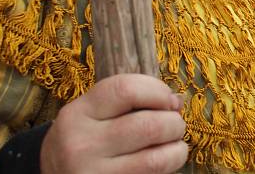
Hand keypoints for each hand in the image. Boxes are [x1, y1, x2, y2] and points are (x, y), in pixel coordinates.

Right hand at [41, 74, 187, 173]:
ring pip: (154, 159)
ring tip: (175, 144)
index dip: (157, 91)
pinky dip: (168, 166)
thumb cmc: (84, 137)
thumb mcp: (93, 112)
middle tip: (175, 124)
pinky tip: (166, 160)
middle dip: (173, 123)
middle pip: (147, 126)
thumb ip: (130, 100)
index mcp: (78, 114)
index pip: (126, 90)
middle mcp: (81, 144)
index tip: (168, 99)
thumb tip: (176, 101)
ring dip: (176, 148)